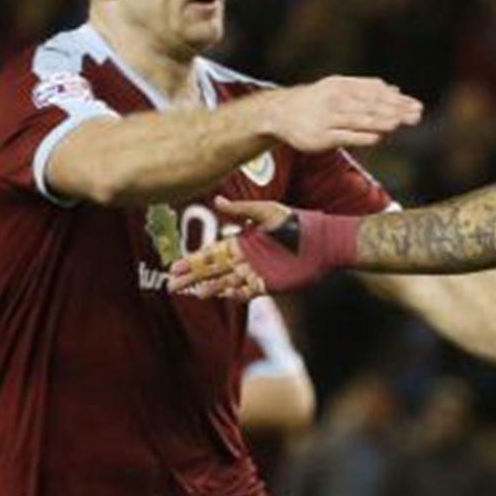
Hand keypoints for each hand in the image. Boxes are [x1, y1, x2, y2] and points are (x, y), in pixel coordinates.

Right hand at [170, 196, 305, 298]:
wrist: (322, 241)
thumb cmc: (297, 222)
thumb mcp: (266, 212)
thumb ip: (242, 210)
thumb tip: (217, 200)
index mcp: (242, 241)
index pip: (211, 253)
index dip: (193, 260)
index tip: (175, 266)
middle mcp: (246, 258)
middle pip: (213, 270)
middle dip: (193, 276)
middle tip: (172, 284)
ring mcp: (256, 273)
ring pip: (227, 282)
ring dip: (210, 287)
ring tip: (193, 292)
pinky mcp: (270, 285)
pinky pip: (247, 292)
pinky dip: (234, 295)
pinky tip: (221, 295)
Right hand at [259, 76, 422, 152]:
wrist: (280, 113)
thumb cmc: (317, 102)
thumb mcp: (339, 88)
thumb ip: (367, 89)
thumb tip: (395, 89)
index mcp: (342, 85)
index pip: (374, 91)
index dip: (396, 99)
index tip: (416, 105)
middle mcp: (335, 99)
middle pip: (370, 104)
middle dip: (395, 110)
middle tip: (416, 115)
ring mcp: (328, 118)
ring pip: (358, 119)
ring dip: (380, 121)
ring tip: (399, 123)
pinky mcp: (321, 137)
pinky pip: (344, 136)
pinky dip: (361, 136)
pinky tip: (377, 138)